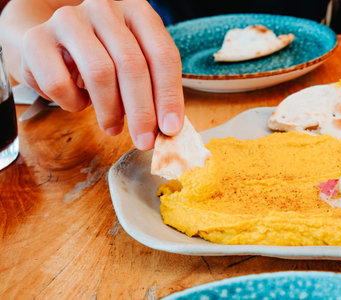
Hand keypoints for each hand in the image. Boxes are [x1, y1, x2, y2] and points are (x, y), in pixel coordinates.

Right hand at [20, 0, 183, 149]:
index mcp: (136, 10)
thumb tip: (167, 127)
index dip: (169, 95)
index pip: (162, 54)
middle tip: (145, 141)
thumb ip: (153, 86)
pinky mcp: (36, 39)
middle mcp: (103, 8)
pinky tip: (79, 102)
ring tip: (113, 126)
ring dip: (110, 111)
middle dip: (141, 112)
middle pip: (131, 64)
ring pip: (98, 73)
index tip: (171, 128)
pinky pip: (59, 83)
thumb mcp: (135, 62)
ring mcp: (69, 20)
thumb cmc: (104, 56)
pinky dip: (73, 103)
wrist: (54, 42)